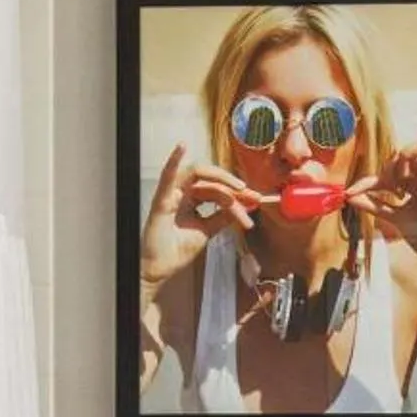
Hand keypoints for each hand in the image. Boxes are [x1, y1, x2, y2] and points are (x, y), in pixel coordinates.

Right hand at [141, 145, 261, 287]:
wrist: (160, 269)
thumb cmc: (176, 251)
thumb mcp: (207, 231)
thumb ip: (221, 218)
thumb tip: (242, 208)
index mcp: (191, 199)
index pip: (218, 190)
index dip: (238, 194)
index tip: (256, 200)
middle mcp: (182, 193)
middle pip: (211, 181)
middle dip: (234, 187)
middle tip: (252, 196)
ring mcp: (171, 195)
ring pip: (197, 174)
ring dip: (220, 178)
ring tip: (238, 187)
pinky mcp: (162, 200)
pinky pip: (167, 177)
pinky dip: (174, 160)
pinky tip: (181, 148)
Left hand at [351, 139, 416, 277]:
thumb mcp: (395, 218)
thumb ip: (374, 205)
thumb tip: (350, 197)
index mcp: (413, 187)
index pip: (389, 172)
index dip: (370, 180)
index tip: (353, 190)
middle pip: (405, 155)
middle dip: (391, 167)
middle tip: (388, 186)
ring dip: (408, 154)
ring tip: (402, 177)